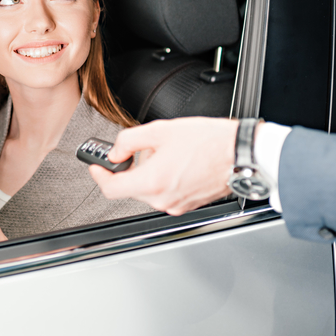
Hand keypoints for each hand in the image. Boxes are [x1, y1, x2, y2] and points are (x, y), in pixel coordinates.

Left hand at [88, 117, 236, 214]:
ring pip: (148, 192)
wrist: (240, 153)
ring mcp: (176, 205)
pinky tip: (175, 163)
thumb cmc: (209, 141)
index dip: (99, 175)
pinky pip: (165, 194)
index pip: (111, 189)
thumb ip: (129, 141)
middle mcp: (163, 199)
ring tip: (162, 153)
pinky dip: (162, 180)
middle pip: (130, 189)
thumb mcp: (160, 130)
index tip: (96, 166)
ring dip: (147, 174)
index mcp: (152, 181)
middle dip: (128, 170)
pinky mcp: (188, 205)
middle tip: (128, 152)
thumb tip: (115, 152)